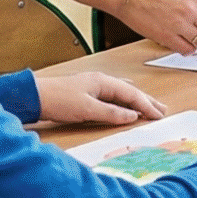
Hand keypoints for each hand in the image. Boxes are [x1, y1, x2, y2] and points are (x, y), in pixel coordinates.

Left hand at [35, 71, 163, 126]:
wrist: (34, 96)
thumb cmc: (59, 100)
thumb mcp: (87, 109)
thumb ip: (111, 113)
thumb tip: (132, 116)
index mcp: (103, 82)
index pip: (131, 94)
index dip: (146, 105)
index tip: (159, 115)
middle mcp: (101, 81)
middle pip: (129, 91)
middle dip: (146, 100)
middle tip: (162, 109)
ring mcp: (93, 86)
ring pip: (122, 93)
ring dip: (136, 101)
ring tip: (149, 107)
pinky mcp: (86, 93)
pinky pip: (112, 96)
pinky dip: (124, 101)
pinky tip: (125, 102)